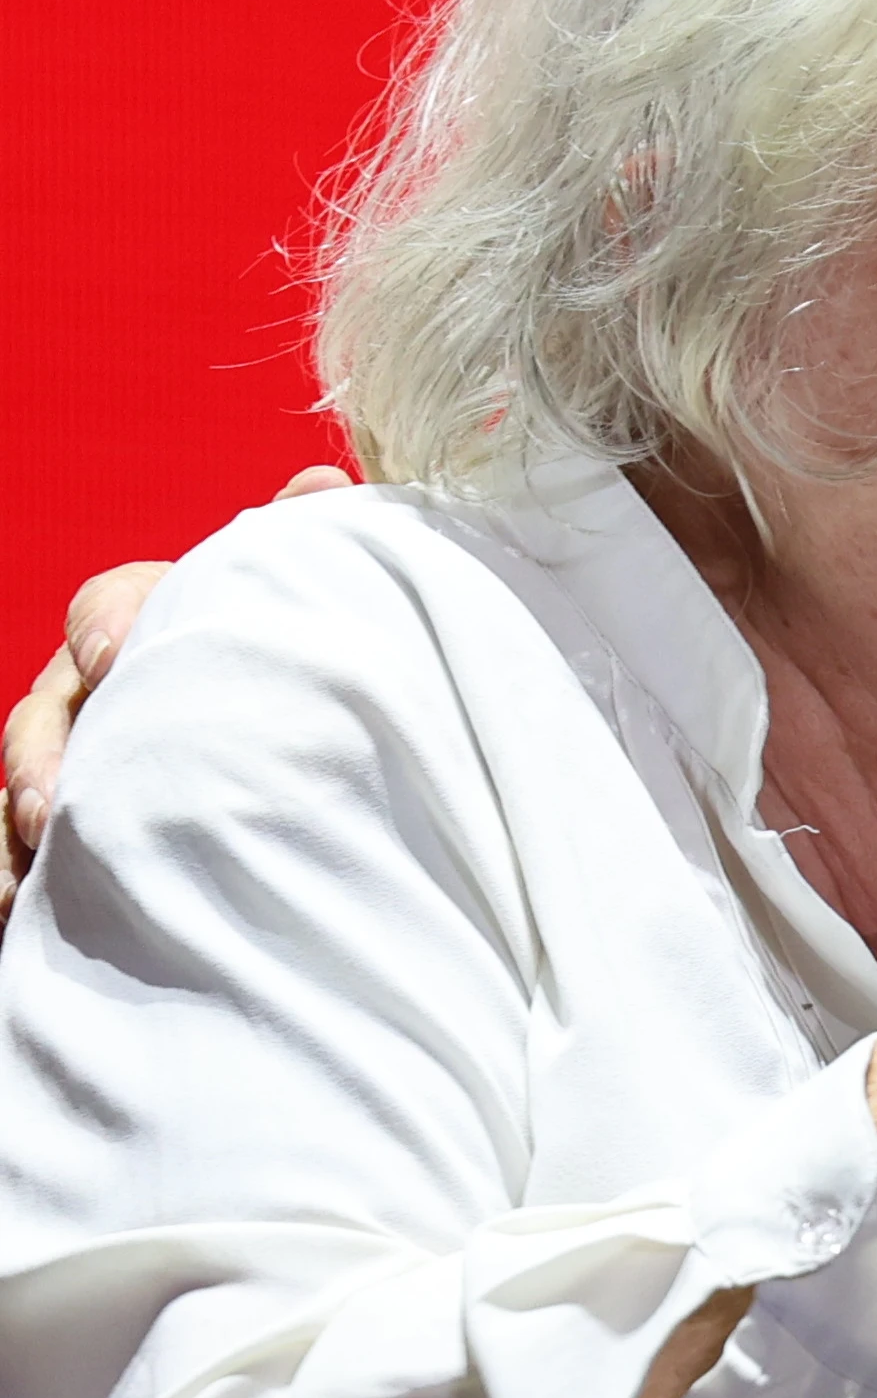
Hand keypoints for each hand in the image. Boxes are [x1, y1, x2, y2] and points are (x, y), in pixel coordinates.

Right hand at [4, 465, 347, 906]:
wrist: (283, 740)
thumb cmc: (279, 659)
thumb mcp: (294, 605)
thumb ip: (295, 546)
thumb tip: (324, 484)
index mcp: (145, 622)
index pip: (107, 606)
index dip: (106, 627)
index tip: (113, 658)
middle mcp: (91, 689)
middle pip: (41, 712)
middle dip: (40, 753)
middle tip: (54, 799)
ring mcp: (69, 757)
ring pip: (20, 787)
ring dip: (16, 823)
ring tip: (31, 864)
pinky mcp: (65, 827)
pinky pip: (17, 853)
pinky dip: (10, 883)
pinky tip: (13, 913)